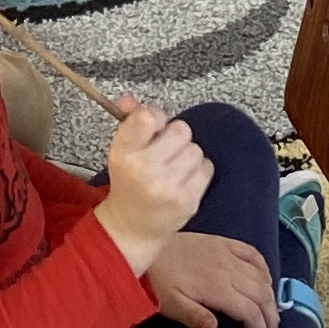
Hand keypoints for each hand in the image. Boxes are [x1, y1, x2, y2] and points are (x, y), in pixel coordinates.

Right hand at [97, 103, 211, 262]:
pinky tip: (183, 180)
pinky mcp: (187, 200)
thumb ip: (129, 122)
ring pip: (195, 149)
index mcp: (124, 153)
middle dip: (176, 137)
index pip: (148, 117)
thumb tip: (129, 100)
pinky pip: (207, 168)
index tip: (154, 126)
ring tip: (173, 168)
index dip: (156, 117)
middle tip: (165, 151)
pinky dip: (198, 171)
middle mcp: (144, 170)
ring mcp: (167, 187)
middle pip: (180, 129)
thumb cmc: (129, 183)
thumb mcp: (122, 151)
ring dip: (187, 155)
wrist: (132, 227)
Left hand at [140, 230, 278, 327]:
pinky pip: (253, 254)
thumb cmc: (157, 280)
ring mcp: (228, 254)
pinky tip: (266, 280)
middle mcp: (229, 269)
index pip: (250, 311)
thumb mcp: (170, 304)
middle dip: (271, 318)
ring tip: (271, 315)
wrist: (146, 245)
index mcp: (218, 287)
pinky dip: (265, 269)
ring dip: (271, 297)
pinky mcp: (224, 243)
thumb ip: (193, 316)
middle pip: (262, 295)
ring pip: (261, 277)